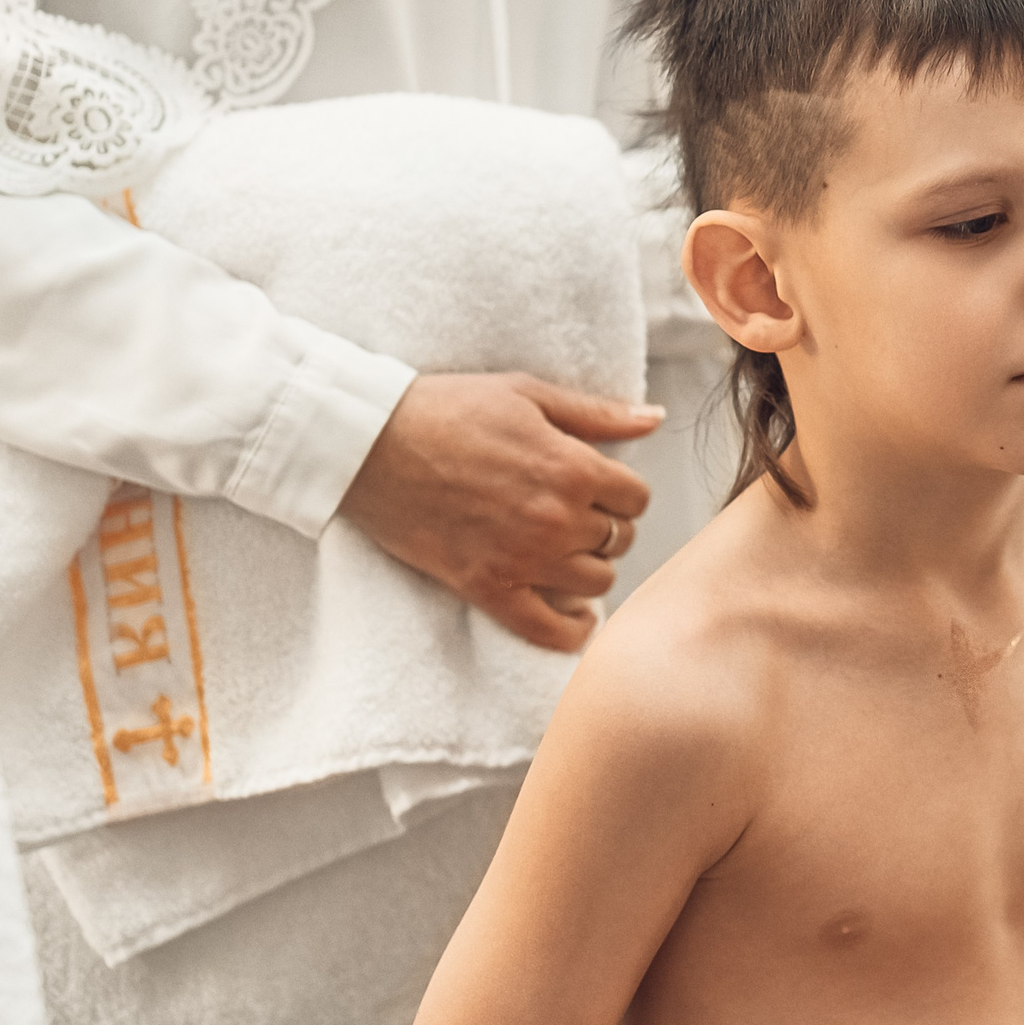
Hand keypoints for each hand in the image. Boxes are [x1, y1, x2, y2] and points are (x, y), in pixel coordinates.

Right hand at [338, 373, 662, 651]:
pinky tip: (575, 616)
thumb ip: (597, 413)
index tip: (599, 488)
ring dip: (588, 569)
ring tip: (565, 552)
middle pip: (620, 540)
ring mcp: (524, 559)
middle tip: (578, 517)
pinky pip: (550, 630)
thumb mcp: (527, 393)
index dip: (621, 492)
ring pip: (596, 583)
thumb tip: (654, 418)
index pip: (636, 498)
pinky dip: (571, 630)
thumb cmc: (446, 409)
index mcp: (572, 468)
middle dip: (606, 527)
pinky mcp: (488, 589)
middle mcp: (557, 519)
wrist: (368, 443)